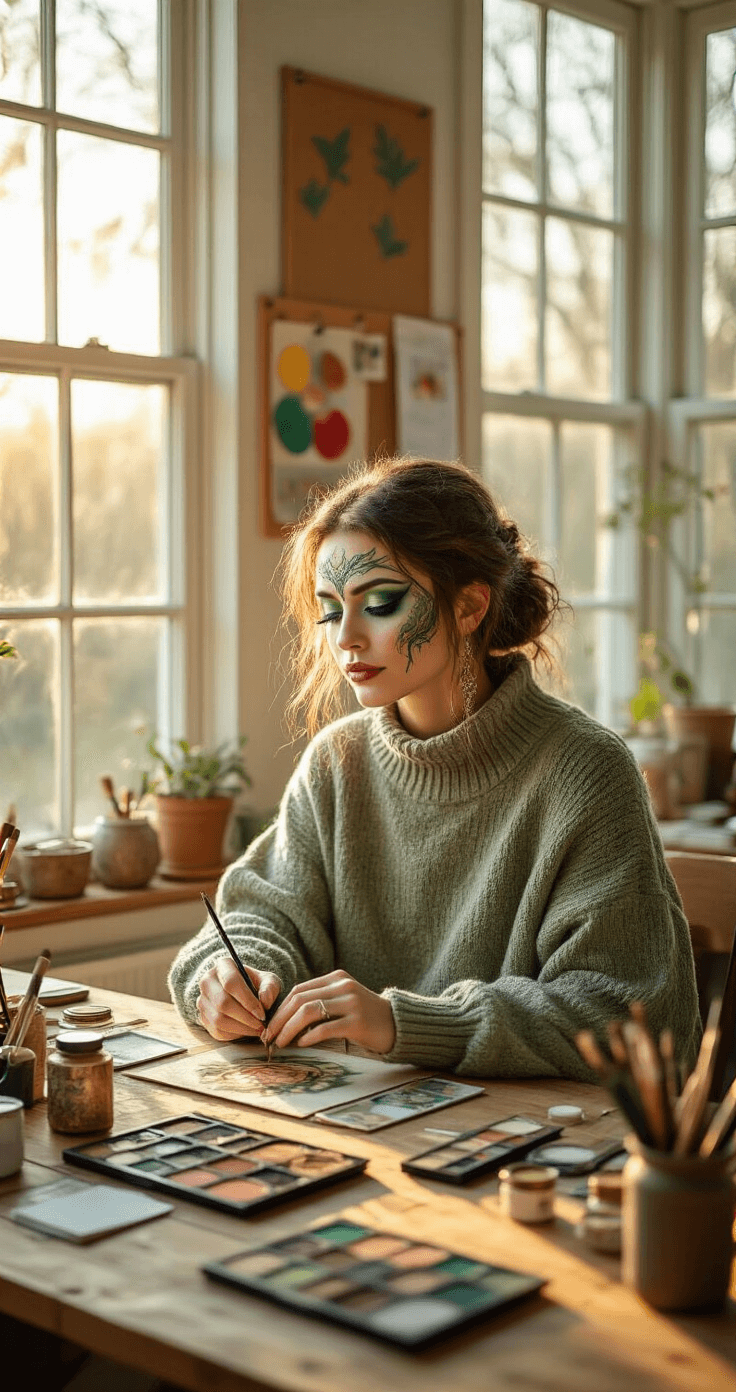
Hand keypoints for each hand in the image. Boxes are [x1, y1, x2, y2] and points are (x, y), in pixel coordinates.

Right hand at [196, 958, 280, 1040]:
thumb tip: (264, 1001)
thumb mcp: (268, 981)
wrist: (245, 995)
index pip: (231, 982)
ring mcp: (202, 1000)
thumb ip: (269, 988)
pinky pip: (216, 1031)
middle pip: (222, 1003)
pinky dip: (235, 1034)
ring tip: (257, 1030)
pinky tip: (247, 1031)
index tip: (262, 1013)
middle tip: (261, 1025)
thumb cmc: (258, 986)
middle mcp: (207, 981)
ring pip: (218, 1019)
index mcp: (223, 966)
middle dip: (245, 1018)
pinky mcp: (203, 1018)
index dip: (247, 1000)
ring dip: (241, 1028)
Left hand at [264, 969, 395, 1054]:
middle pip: (300, 1000)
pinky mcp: (357, 1022)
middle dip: (280, 1020)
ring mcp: (351, 1003)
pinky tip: (302, 1044)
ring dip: (289, 1029)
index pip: (299, 990)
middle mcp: (343, 987)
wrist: (397, 1023)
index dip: (280, 1009)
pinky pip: (325, 1028)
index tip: (270, 1026)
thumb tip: (285, 1019)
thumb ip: (321, 1001)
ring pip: (308, 1012)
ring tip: (281, 1043)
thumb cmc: (365, 1015)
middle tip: (269, 1037)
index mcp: (336, 978)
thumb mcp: (343, 999)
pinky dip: (309, 1037)